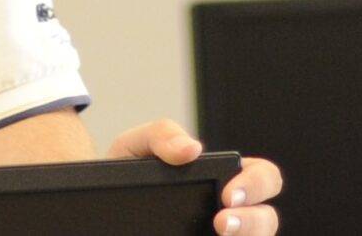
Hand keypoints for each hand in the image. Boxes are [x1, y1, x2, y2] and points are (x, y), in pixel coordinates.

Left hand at [107, 119, 283, 235]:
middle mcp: (227, 212)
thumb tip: (191, 150)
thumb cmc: (123, 174)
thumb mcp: (136, 146)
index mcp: (224, 178)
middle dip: (254, 220)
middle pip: (267, 218)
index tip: (228, 193)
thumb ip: (162, 135)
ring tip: (218, 233)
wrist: (94, 208)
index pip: (263, 177)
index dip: (256, 184)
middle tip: (222, 220)